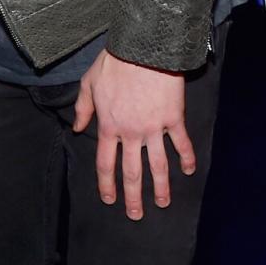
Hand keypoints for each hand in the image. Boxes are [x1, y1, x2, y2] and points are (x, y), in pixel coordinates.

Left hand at [73, 49, 194, 219]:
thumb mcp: (89, 84)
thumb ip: (83, 108)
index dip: (107, 184)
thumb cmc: (114, 63)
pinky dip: (186, 158)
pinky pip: (181, 143)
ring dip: (161, 187)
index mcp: (109, 126)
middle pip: (131, 172)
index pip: (106, 163)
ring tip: (163, 203)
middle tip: (136, 215)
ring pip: (157, 165)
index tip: (109, 199)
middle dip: (133, 196)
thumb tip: (77, 128)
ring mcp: (153, 128)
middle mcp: (131, 133)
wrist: (143, 49)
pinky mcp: (173, 118)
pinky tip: (188, 171)